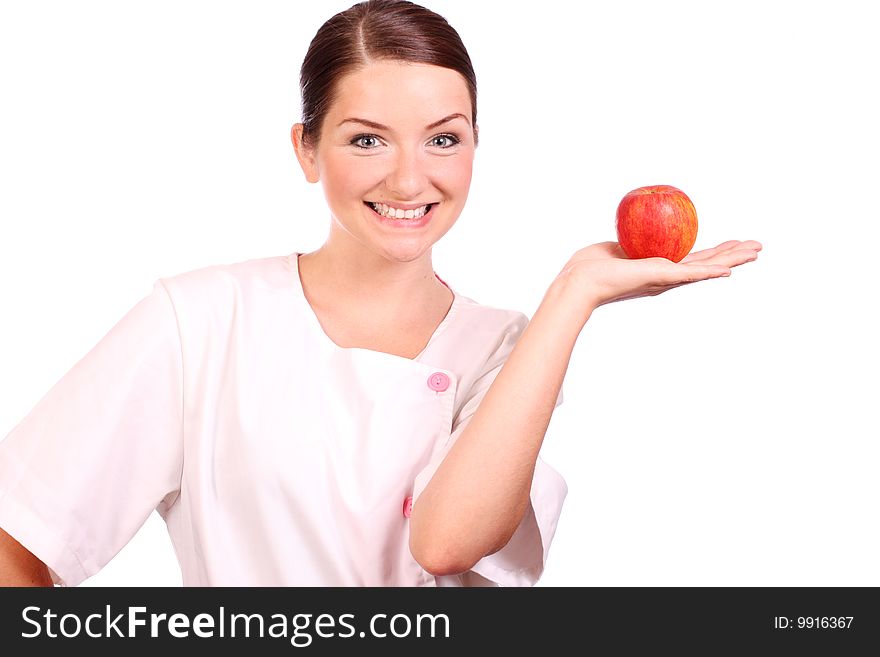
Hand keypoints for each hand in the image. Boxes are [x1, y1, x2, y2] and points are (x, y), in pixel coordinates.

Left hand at [561, 240, 762, 307]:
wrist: (581, 281)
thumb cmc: (590, 265)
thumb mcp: (616, 246)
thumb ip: (629, 240)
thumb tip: (632, 225)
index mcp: (658, 268)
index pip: (693, 258)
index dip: (714, 252)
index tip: (732, 244)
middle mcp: (666, 276)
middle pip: (707, 263)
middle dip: (733, 255)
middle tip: (757, 247)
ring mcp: (665, 278)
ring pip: (706, 268)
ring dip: (732, 260)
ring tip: (755, 252)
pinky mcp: (659, 277)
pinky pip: (689, 274)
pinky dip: (709, 272)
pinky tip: (729, 271)